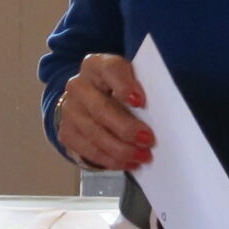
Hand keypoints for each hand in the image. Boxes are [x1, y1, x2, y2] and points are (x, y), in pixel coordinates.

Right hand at [55, 53, 155, 171]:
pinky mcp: (66, 132)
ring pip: (94, 134)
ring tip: (143, 157)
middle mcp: (78, 86)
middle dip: (126, 128)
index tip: (140, 102)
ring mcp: (69, 110)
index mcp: (96, 65)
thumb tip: (161, 114)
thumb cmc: (118, 90)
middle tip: (148, 140)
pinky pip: (89, 151)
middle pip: (101, 108)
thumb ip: (141, 89)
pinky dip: (111, 160)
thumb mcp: (129, 80)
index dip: (124, 86)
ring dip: (121, 149)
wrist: (87, 99)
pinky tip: (128, 163)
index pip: (110, 70)